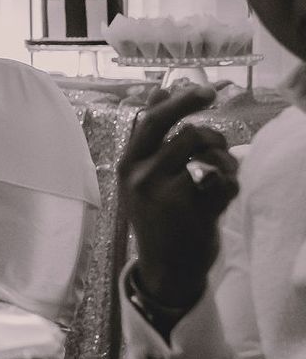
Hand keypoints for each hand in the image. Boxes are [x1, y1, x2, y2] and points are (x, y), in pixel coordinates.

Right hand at [120, 84, 239, 309]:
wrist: (165, 268)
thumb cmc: (157, 217)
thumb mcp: (142, 177)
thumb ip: (149, 138)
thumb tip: (158, 91)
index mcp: (128, 165)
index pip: (151, 120)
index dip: (179, 100)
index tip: (205, 90)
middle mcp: (141, 176)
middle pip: (183, 131)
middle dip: (207, 124)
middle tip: (219, 121)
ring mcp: (166, 195)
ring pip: (205, 152)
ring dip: (223, 156)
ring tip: (224, 168)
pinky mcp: (192, 212)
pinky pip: (224, 181)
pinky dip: (231, 182)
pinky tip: (224, 191)